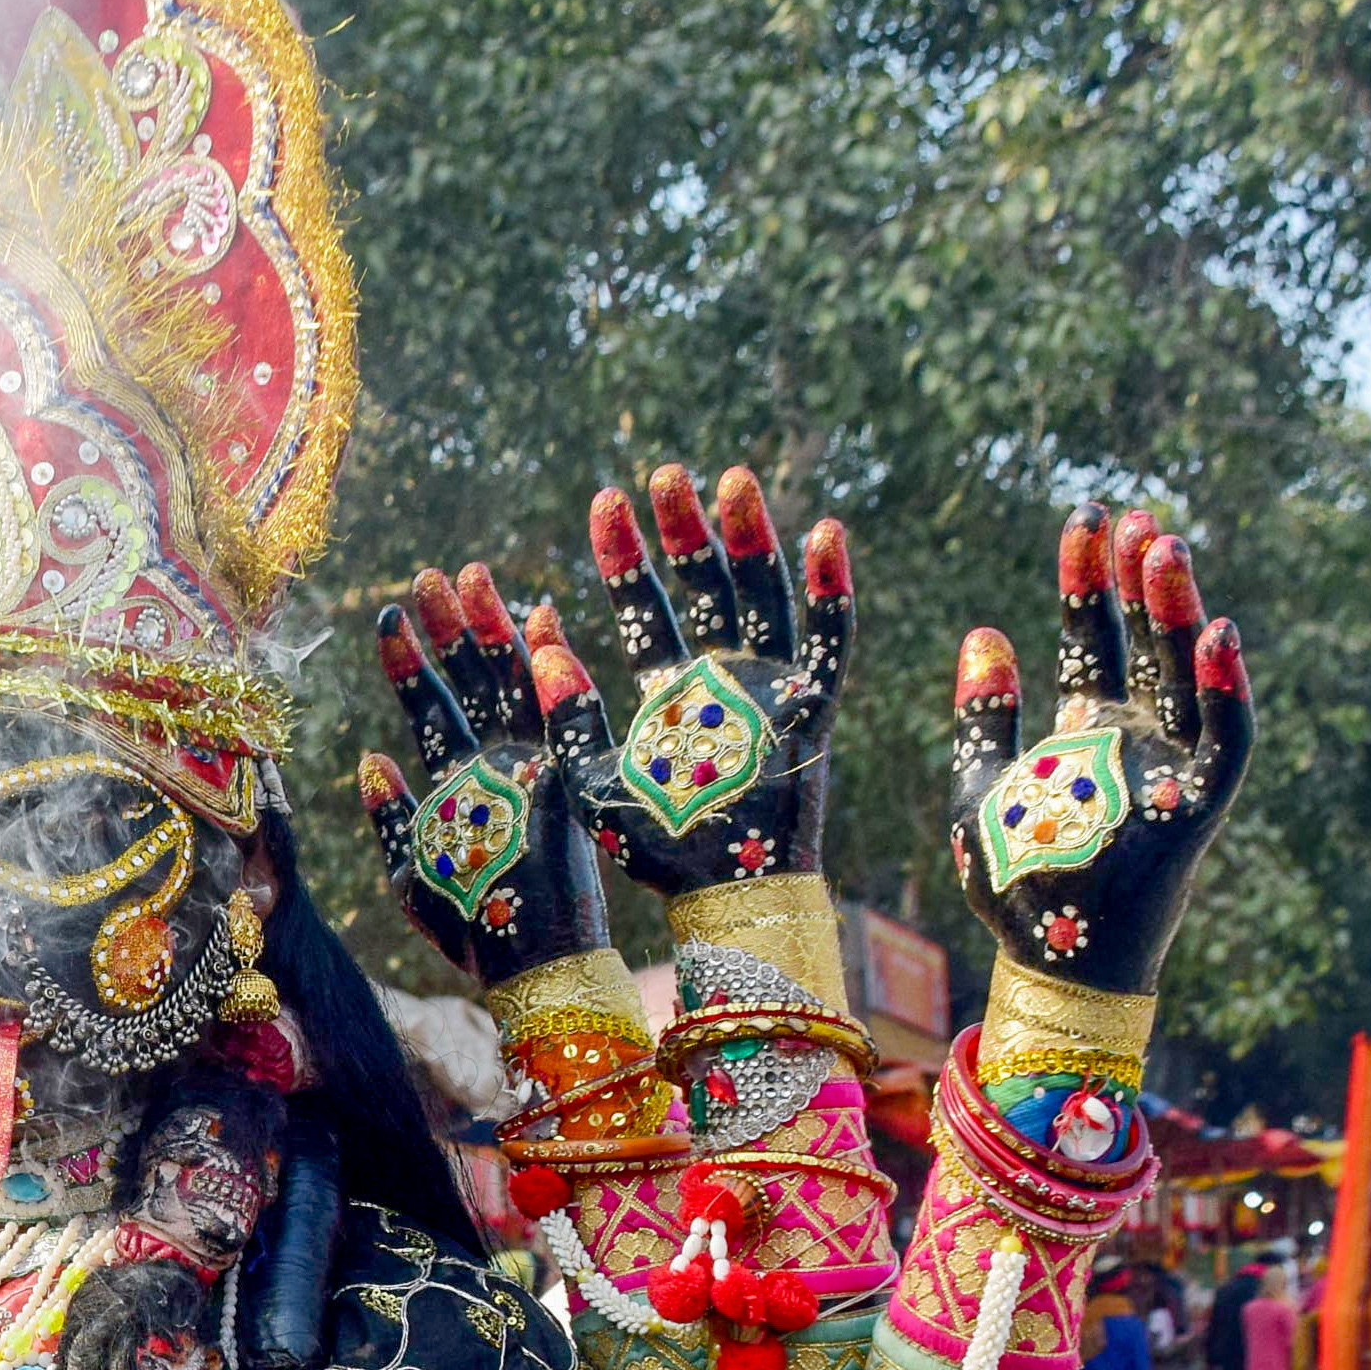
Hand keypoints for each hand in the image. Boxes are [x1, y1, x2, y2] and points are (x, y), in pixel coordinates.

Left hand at [358, 562, 614, 991]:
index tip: (386, 616)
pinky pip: (562, 712)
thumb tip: (369, 758)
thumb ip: (390, 818)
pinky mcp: (569, 779)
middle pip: (469, 681)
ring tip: (470, 576)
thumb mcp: (411, 873)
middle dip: (449, 627)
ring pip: (511, 683)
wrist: (536, 968)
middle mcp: (498, 766)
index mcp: (461, 781)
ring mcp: (536, 768)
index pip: (430, 707)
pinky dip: (554, 668)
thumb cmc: (474, 929)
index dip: (409, 662)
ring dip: (491, 629)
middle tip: (428, 575)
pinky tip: (544, 616)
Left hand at [566, 465, 854, 896]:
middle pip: (705, 584)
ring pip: (763, 596)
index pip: (644, 604)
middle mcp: (720, 679)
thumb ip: (566, 714)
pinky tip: (825, 534)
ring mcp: (769, 688)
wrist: (719, 898)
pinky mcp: (813, 709)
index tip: (605, 501)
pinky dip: (832, 591)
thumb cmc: (653, 851)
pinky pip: (829, 642)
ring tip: (733, 478)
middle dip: (686, 529)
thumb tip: (538, 640)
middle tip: (667, 472)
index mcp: (667, 690)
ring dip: (751, 538)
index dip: (625, 555)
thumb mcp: (586, 781)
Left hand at [948, 506, 1253, 992]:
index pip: (1095, 637)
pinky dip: (1228, 690)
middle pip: (1145, 643)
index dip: (1090, 580)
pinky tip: (1221, 633)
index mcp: (1086, 732)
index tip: (1085, 517)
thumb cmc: (1015, 885)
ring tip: (1165, 548)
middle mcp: (1137, 742)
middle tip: (1136, 515)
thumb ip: (984, 717)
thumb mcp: (977, 790)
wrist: (1050, 966)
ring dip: (1181, 613)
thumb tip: (984, 632)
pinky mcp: (1198, 809)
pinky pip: (1225, 743)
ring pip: (1186, 678)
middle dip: (1141, 579)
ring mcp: (1172, 772)